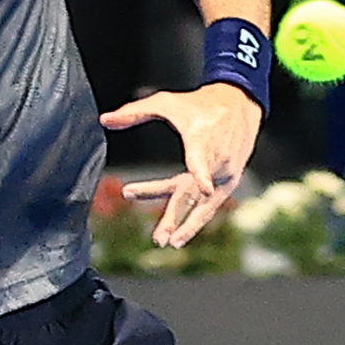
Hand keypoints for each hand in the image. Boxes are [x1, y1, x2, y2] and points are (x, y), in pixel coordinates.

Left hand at [102, 83, 260, 247]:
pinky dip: (195, 219)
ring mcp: (225, 174)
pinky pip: (209, 204)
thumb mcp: (166, 102)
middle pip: (194, 194)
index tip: (204, 187)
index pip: (201, 161)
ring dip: (186, 227)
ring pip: (202, 205)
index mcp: (202, 141)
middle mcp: (216, 161)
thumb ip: (135, 112)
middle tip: (159, 238)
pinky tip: (179, 234)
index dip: (202, 174)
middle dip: (176, 218)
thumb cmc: (200, 103)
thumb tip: (104, 120)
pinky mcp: (229, 181)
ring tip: (168, 242)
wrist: (240, 103)